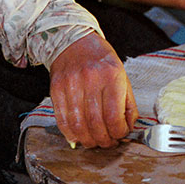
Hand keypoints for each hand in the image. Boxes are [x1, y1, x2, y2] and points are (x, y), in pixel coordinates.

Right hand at [48, 32, 138, 147]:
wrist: (74, 40)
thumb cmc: (100, 59)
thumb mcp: (122, 75)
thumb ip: (128, 104)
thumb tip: (129, 128)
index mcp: (111, 76)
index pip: (114, 117)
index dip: (118, 133)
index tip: (120, 135)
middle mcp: (90, 80)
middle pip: (96, 124)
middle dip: (104, 141)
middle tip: (108, 143)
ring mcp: (71, 85)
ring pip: (78, 125)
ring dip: (87, 140)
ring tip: (94, 141)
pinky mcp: (56, 89)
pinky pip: (62, 119)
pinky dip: (71, 133)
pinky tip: (78, 136)